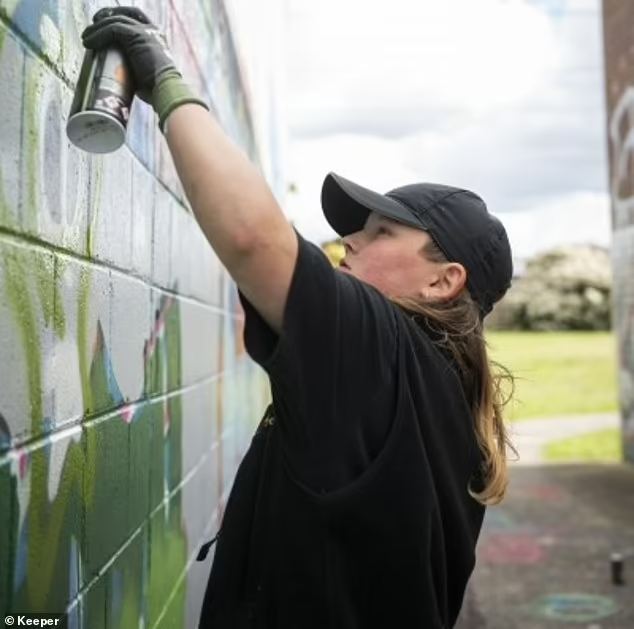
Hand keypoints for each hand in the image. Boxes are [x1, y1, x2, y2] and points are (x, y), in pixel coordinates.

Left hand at [81, 6, 207, 129]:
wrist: (166, 90)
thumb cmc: (157, 90)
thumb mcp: (146, 72)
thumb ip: (135, 66)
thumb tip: (119, 75)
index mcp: (157, 37)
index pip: (136, 17)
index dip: (120, 16)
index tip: (105, 23)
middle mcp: (152, 30)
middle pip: (126, 12)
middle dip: (107, 15)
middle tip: (93, 23)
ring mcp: (145, 31)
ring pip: (115, 21)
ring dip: (97, 28)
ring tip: (86, 38)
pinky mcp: (136, 35)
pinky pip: (112, 29)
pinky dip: (98, 35)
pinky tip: (88, 42)